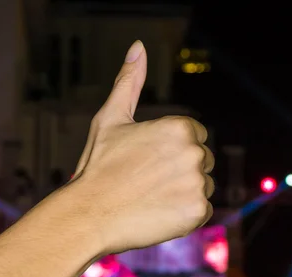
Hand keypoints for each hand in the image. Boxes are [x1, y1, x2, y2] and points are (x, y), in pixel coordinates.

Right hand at [72, 41, 214, 253]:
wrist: (89, 214)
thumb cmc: (98, 166)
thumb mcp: (111, 118)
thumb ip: (129, 82)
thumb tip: (138, 46)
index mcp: (180, 127)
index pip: (194, 136)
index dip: (170, 150)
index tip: (148, 162)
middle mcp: (194, 153)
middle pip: (201, 161)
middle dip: (180, 170)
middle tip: (146, 181)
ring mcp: (198, 184)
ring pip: (202, 186)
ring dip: (183, 193)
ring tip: (151, 198)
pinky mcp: (197, 212)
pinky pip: (201, 210)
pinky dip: (184, 214)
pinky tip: (158, 212)